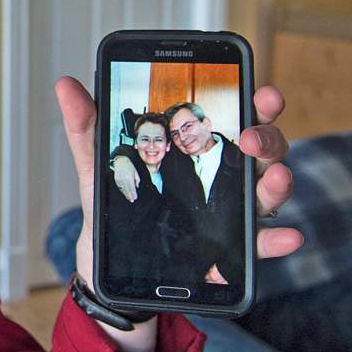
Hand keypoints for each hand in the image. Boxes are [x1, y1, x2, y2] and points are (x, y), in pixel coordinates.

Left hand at [56, 78, 302, 351]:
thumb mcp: (97, 166)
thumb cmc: (113, 206)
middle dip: (267, 137)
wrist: (105, 267)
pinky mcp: (228, 251)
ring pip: (268, 190)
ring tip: (273, 178)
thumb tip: (65, 85)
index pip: (235, 115)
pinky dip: (276, 239)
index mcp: (197, 146)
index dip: (255, 101)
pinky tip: (286, 236)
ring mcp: (230, 212)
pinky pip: (259, 244)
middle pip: (262, 149)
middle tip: (251, 138)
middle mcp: (223, 174)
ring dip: (277, 182)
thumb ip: (87, 126)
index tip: (261, 90)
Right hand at [112, 157, 138, 201]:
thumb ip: (137, 180)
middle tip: (132, 200)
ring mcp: (119, 179)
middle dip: (130, 195)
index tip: (135, 198)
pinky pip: (119, 187)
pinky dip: (122, 190)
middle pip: (127, 190)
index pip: (132, 188)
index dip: (133, 193)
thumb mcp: (135, 172)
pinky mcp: (116, 179)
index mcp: (129, 177)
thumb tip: (137, 186)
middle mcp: (124, 179)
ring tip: (129, 198)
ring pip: (123, 189)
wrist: (120, 161)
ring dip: (126, 194)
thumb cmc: (129, 166)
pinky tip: (124, 193)